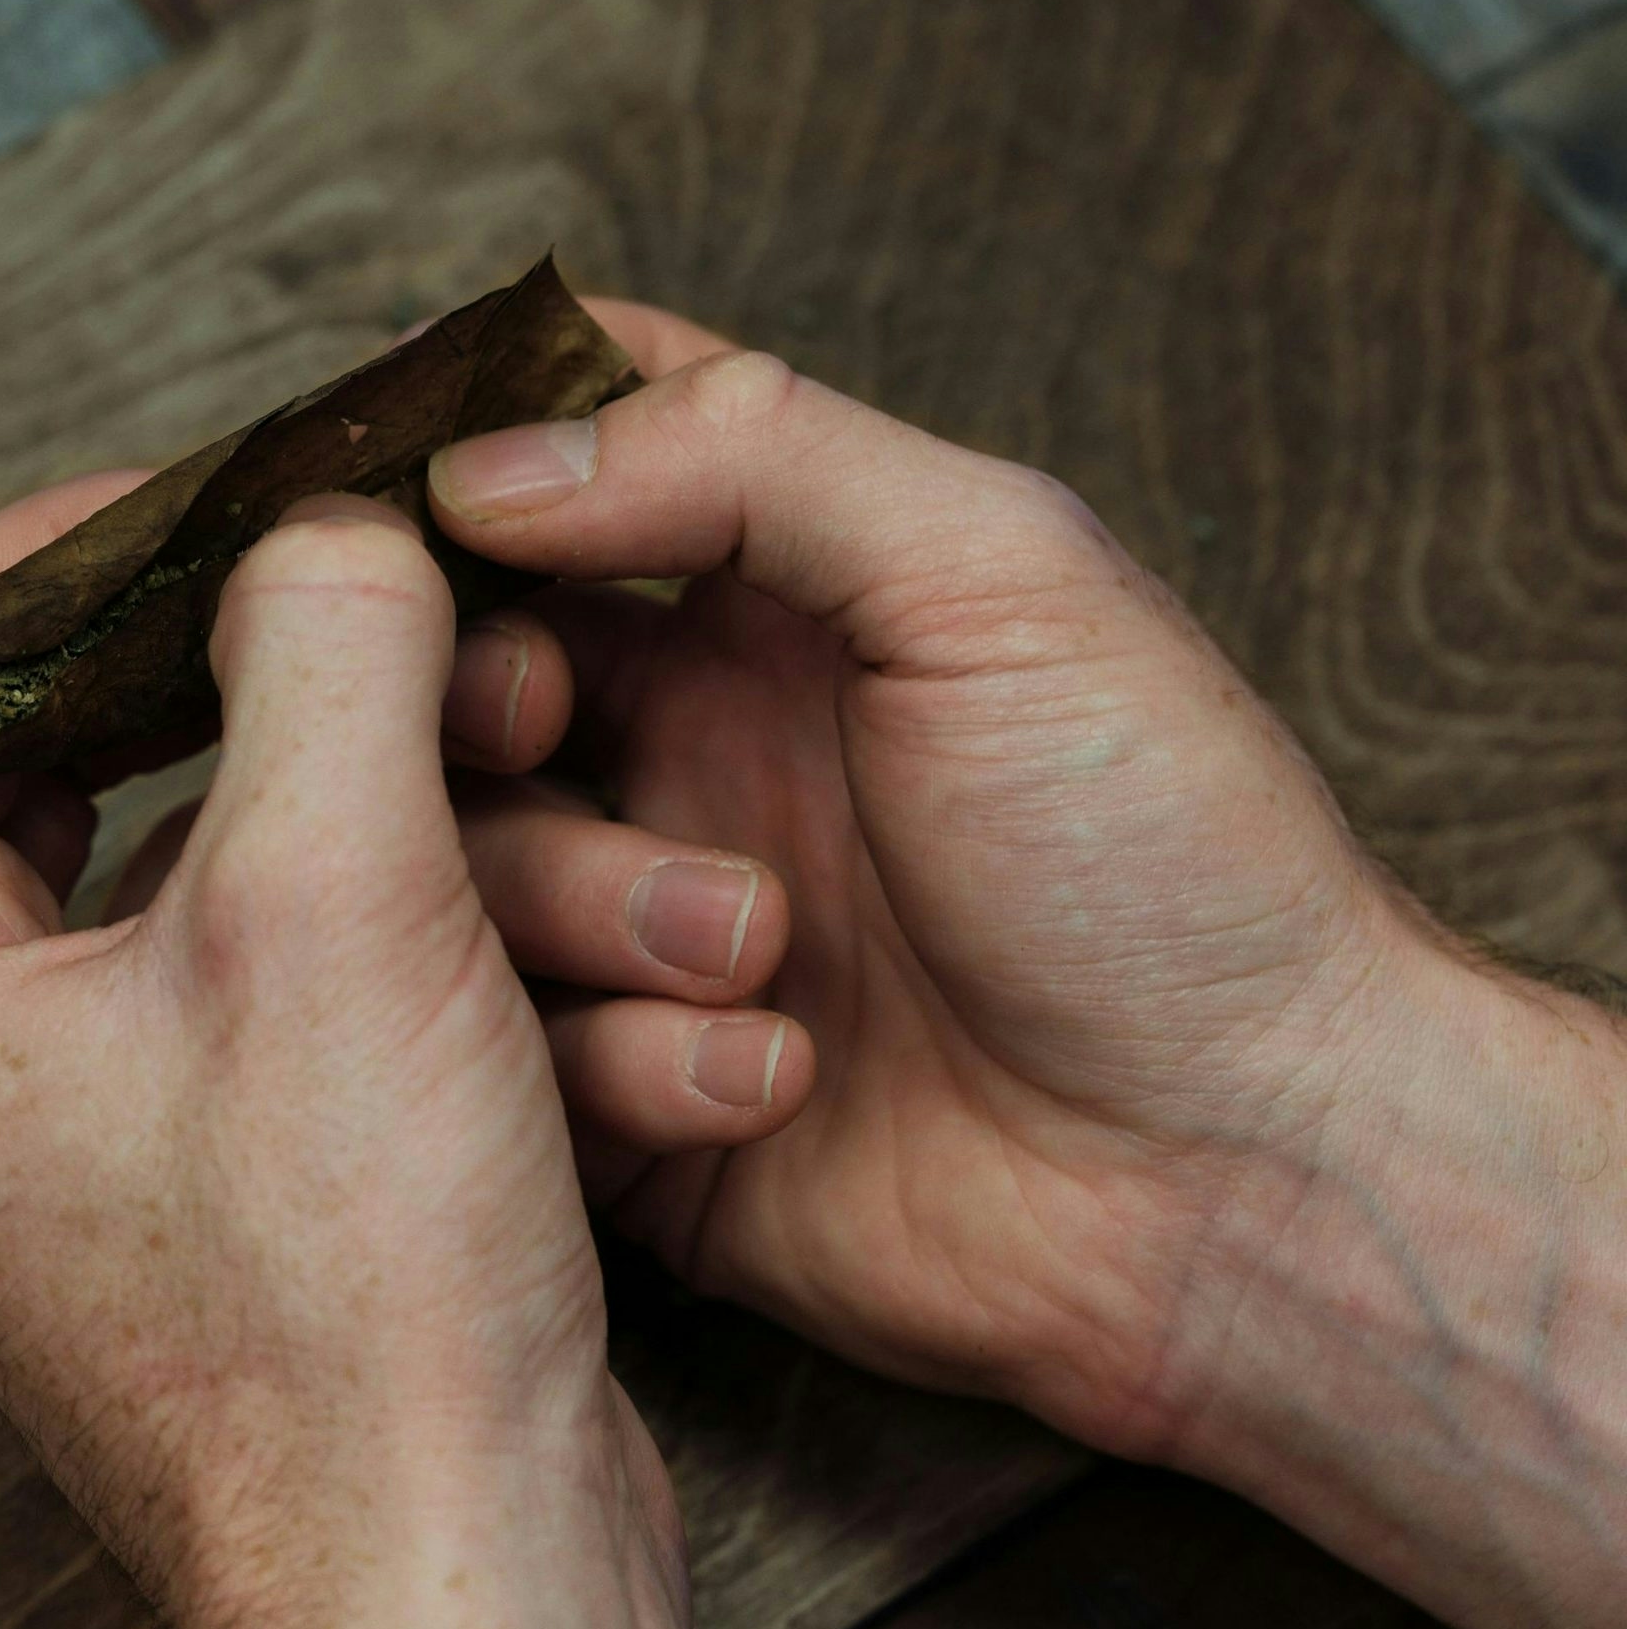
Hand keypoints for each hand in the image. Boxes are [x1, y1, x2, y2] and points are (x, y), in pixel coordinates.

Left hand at [0, 489, 729, 1628]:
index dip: (88, 544)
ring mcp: (109, 1119)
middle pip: (132, 758)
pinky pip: (355, 999)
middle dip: (348, 710)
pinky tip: (660, 1023)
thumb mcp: (332, 907)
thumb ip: (317, 650)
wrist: (462, 1592)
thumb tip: (324, 518)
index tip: (241, 494)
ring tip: (666, 911)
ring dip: (490, 869)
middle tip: (455, 639)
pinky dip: (497, 984)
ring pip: (283, 888)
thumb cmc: (348, 1321)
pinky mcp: (244, 1174)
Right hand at [424, 302, 1626, 1628]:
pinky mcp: (631, 1102)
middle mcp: (693, 750)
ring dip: (576, 892)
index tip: (392, 487)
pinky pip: (516, 1053)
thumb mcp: (997, 578)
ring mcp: (650, 927)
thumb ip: (750, 459)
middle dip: (468, 689)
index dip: (467, 456)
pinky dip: (618, 1055)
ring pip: (461, 869)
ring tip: (752, 939)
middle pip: (462, 671)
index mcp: (778, 605)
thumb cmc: (1160, 852)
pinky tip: (771, 1074)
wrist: (1236, 1172)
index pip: (567, 468)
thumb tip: (490, 459)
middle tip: (534, 718)